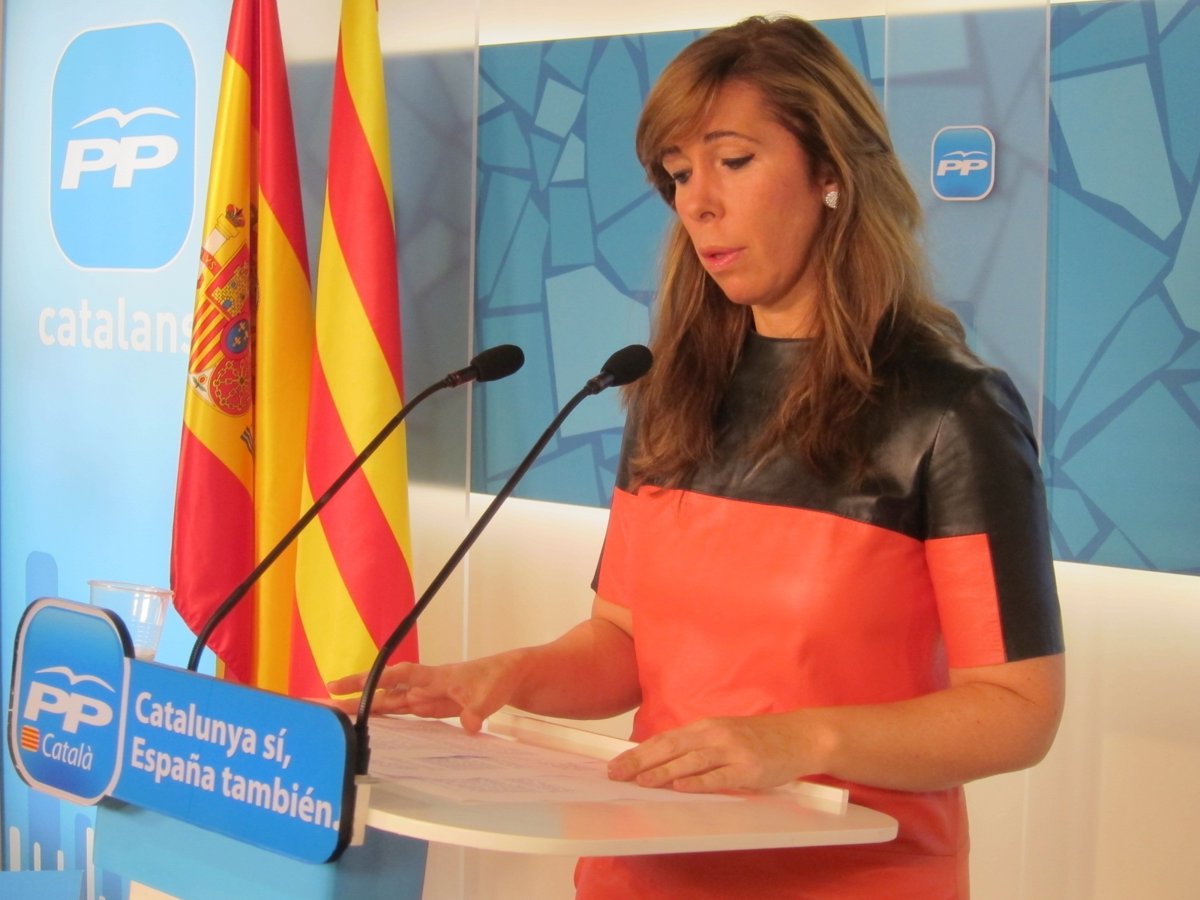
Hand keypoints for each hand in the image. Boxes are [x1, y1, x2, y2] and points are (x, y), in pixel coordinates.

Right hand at [326, 651, 527, 732]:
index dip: (378, 679)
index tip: (353, 683)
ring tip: (338, 713)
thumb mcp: (491, 695)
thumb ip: (478, 710)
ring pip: (391, 701)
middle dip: (359, 694)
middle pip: (387, 690)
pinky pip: (404, 712)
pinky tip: (368, 723)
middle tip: (328, 698)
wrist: (510, 676)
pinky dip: (385, 715)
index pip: (402, 676)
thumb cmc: (498, 678)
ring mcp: (427, 696)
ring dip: (367, 706)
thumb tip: (470, 726)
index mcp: (437, 677)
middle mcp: (426, 685)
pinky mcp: (432, 707)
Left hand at [606, 713, 817, 793]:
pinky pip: (718, 776)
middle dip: (640, 762)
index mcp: (706, 726)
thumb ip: (697, 745)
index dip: (638, 752)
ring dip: (662, 772)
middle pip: (670, 748)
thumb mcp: (724, 734)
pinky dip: (697, 782)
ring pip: (690, 762)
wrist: (799, 736)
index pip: (665, 739)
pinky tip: (679, 787)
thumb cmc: (759, 738)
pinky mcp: (748, 769)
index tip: (615, 764)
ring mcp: (732, 751)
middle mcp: (715, 735)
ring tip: (640, 781)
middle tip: (616, 774)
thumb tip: (662, 760)